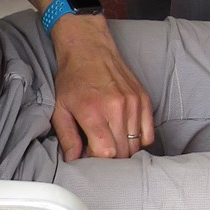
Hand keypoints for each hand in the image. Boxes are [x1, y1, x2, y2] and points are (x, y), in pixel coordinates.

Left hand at [50, 15, 154, 159]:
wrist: (89, 49)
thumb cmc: (73, 78)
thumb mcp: (60, 109)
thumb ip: (67, 138)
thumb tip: (73, 160)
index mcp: (94, 112)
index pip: (107, 153)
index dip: (97, 160)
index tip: (89, 153)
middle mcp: (117, 108)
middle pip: (124, 152)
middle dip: (111, 158)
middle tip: (99, 147)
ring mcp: (133, 103)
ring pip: (137, 144)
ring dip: (125, 149)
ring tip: (111, 140)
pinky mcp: (144, 98)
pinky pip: (149, 132)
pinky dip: (139, 139)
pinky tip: (126, 134)